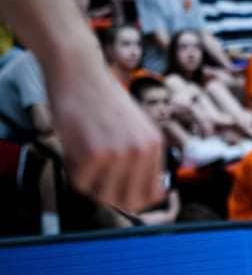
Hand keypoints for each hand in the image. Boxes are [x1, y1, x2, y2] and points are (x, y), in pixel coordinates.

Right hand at [47, 64, 163, 213]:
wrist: (79, 72)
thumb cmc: (101, 100)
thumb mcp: (133, 128)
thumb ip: (139, 158)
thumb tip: (144, 198)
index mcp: (155, 145)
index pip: (152, 194)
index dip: (133, 200)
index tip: (117, 193)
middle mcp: (142, 151)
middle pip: (128, 202)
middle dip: (108, 194)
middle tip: (95, 175)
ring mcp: (120, 153)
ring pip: (103, 196)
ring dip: (89, 182)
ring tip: (84, 155)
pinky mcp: (95, 153)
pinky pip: (80, 183)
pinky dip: (73, 170)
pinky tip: (74, 147)